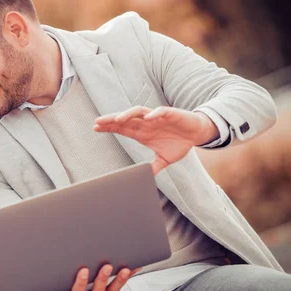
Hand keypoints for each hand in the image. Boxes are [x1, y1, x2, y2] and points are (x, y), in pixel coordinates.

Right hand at [27, 264, 137, 290]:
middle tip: (106, 266)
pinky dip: (129, 276)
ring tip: (125, 268)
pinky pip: (120, 285)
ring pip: (112, 289)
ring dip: (120, 279)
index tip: (83, 270)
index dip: (81, 283)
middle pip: (98, 290)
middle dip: (102, 279)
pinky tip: (136, 266)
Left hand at [94, 106, 218, 174]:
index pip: (122, 128)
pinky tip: (148, 117)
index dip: (109, 127)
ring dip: (128, 114)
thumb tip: (145, 178)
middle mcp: (146, 123)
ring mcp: (157, 117)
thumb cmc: (178, 143)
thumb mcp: (164, 160)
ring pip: (139, 112)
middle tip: (98, 122)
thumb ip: (154, 167)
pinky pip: (161, 112)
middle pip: (126, 119)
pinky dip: (154, 114)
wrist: (196, 134)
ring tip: (118, 119)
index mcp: (142, 133)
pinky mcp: (170, 114)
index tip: (95, 127)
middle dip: (112, 120)